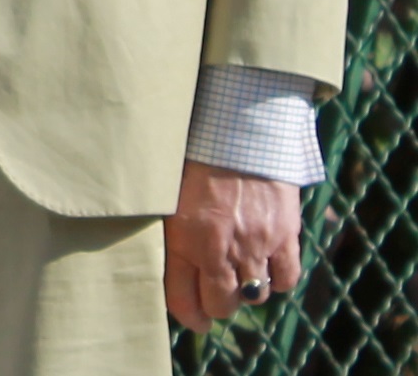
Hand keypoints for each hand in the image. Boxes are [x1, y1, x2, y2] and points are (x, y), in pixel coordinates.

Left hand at [165, 159, 303, 330]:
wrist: (238, 135)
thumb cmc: (196, 164)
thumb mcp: (171, 200)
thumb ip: (174, 235)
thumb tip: (171, 269)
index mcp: (184, 239)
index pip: (182, 299)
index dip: (190, 318)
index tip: (196, 321)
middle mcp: (218, 249)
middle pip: (221, 305)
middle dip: (218, 304)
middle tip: (218, 294)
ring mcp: (254, 245)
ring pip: (253, 296)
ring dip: (247, 291)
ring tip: (242, 276)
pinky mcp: (284, 236)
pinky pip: (287, 279)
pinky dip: (279, 279)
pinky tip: (270, 267)